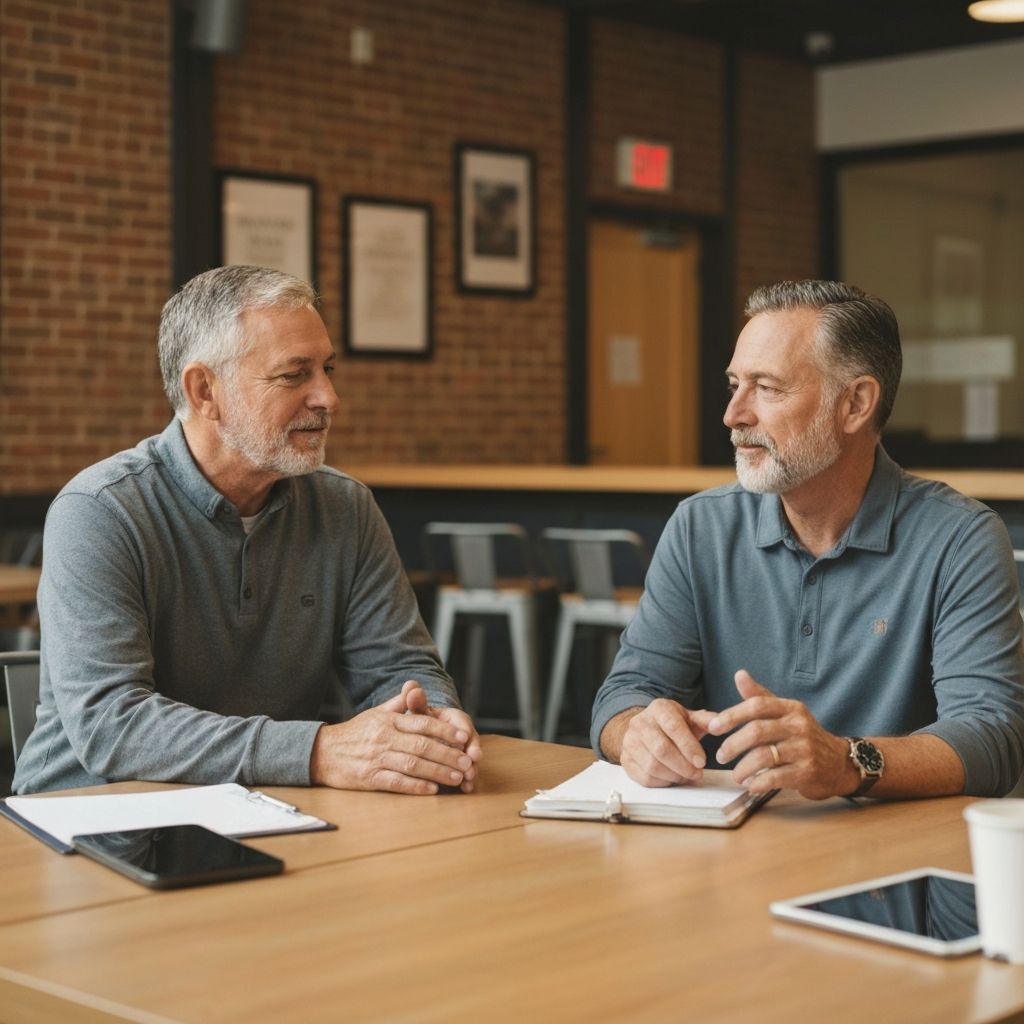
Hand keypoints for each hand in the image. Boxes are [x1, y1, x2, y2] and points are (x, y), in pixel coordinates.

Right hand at [310, 681, 479, 794]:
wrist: (323, 752)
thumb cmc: (354, 733)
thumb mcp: (376, 713)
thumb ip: (398, 703)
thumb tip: (414, 687)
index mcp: (389, 721)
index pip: (422, 723)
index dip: (445, 730)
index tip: (463, 737)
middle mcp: (384, 738)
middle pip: (422, 745)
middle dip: (447, 754)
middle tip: (467, 762)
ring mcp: (377, 758)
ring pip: (413, 764)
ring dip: (437, 772)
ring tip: (457, 778)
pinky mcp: (370, 778)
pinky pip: (396, 782)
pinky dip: (415, 786)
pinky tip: (432, 790)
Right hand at [605, 699, 715, 786]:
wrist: (645, 729)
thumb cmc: (672, 725)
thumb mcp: (689, 718)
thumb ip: (706, 721)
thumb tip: (721, 723)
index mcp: (658, 708)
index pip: (673, 727)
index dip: (688, 746)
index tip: (702, 762)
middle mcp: (640, 723)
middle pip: (661, 750)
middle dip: (683, 766)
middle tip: (697, 773)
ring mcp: (629, 742)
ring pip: (653, 766)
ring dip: (674, 775)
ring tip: (686, 775)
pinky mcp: (625, 759)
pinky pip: (645, 777)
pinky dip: (662, 782)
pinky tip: (672, 777)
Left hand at [707, 670, 856, 799]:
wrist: (839, 764)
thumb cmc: (803, 736)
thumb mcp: (785, 713)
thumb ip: (760, 696)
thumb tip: (739, 674)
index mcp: (790, 708)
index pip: (757, 706)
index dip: (732, 715)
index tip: (712, 727)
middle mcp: (798, 726)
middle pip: (757, 731)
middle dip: (732, 745)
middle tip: (720, 756)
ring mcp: (805, 749)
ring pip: (763, 756)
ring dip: (743, 768)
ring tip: (735, 775)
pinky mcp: (807, 772)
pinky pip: (775, 777)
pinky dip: (758, 782)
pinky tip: (751, 784)